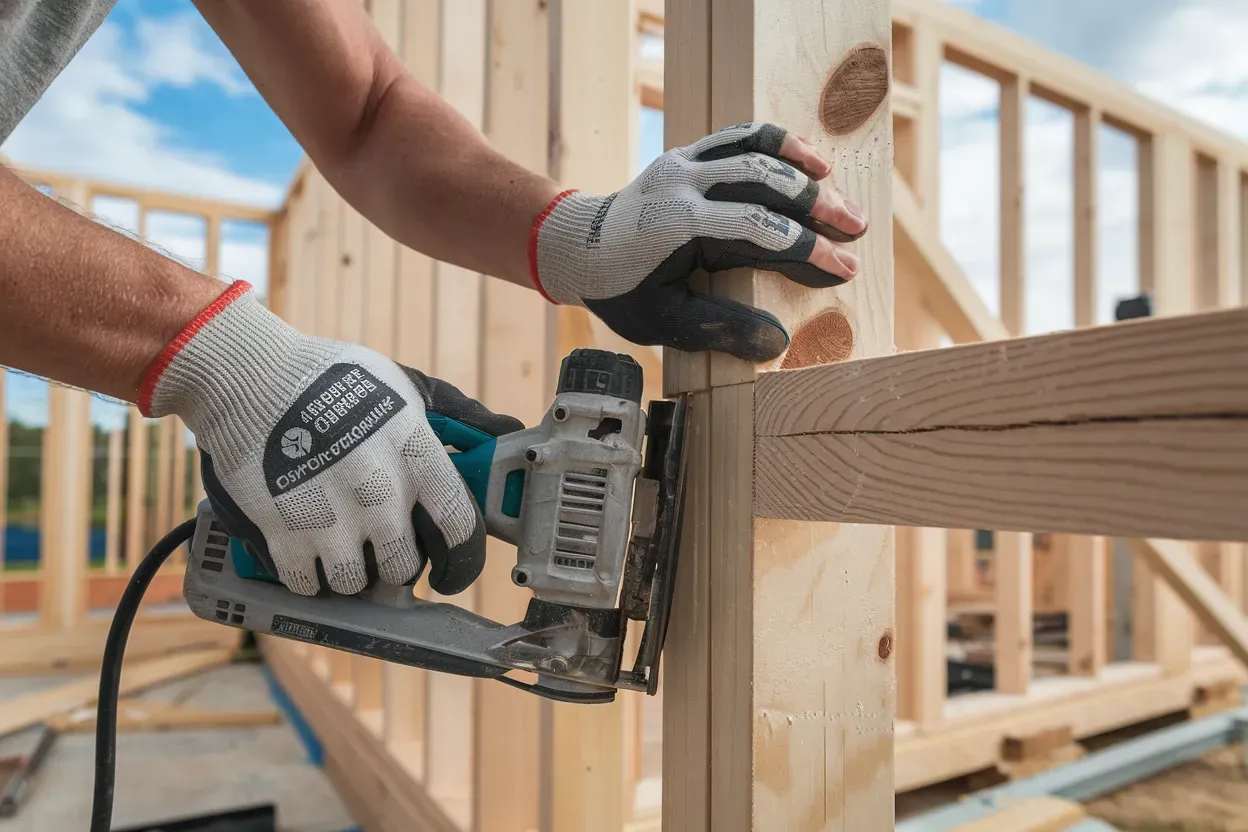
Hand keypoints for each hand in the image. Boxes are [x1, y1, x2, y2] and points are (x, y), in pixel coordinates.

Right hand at [138, 281, 521, 596]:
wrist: (250, 376)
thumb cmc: (334, 376)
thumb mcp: (406, 388)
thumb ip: (457, 418)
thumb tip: (507, 431)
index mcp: (417, 460)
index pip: (461, 531)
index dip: (461, 560)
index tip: (450, 569)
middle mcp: (380, 497)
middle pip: (403, 569)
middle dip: (395, 564)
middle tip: (381, 549)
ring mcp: (331, 520)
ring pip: (355, 584)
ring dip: (350, 574)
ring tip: (341, 548)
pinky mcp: (283, 534)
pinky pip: (307, 585)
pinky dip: (308, 576)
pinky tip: (307, 551)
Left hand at [529, 122, 865, 360]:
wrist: (579, 247)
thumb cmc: (621, 290)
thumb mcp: (663, 322)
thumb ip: (719, 329)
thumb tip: (777, 342)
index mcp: (679, 226)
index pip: (759, 231)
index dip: (806, 249)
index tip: (843, 269)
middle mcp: (685, 185)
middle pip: (766, 184)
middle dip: (818, 209)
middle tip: (857, 231)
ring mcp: (686, 162)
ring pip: (758, 152)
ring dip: (805, 173)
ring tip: (841, 197)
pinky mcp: (689, 154)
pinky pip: (740, 136)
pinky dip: (779, 144)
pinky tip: (810, 163)